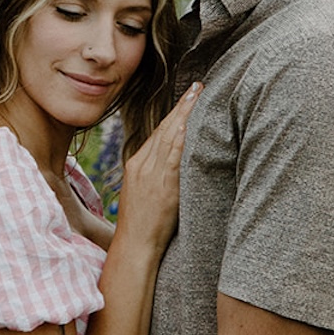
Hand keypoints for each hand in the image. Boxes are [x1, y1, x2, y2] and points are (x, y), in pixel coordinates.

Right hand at [115, 82, 200, 253]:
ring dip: (185, 115)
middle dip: (182, 106)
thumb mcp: (145, 194)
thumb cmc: (143, 227)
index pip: (158, 132)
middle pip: (164, 128)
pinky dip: (179, 139)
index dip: (175, 113)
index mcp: (136, 164)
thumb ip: (158, 176)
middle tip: (198, 87)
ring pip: (168, 137)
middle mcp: (141, 164)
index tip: (188, 97)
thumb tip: (178, 165)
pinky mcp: (160, 186)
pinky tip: (188, 125)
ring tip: (199, 97)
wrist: (134, 247)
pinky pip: (171, 158)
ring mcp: (150, 174)